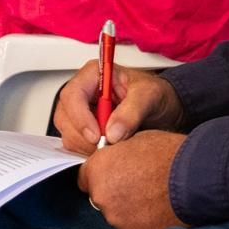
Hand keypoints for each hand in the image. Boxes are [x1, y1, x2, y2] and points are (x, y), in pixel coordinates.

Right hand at [55, 63, 182, 155]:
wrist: (164, 111)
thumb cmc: (157, 95)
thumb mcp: (150, 96)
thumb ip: (132, 112)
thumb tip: (112, 133)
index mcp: (94, 75)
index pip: (73, 95)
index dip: (80, 118)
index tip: (96, 136)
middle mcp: (84, 93)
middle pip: (65, 116)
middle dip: (83, 136)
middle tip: (106, 147)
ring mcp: (81, 113)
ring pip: (68, 133)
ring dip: (86, 146)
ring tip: (112, 148)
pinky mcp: (83, 131)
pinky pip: (76, 145)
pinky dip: (88, 152)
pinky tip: (107, 151)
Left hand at [77, 130, 187, 228]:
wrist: (196, 176)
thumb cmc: (169, 154)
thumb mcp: (136, 141)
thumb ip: (116, 155)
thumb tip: (114, 160)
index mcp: (98, 169)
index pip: (85, 178)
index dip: (100, 176)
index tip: (112, 176)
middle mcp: (101, 196)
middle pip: (100, 197)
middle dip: (114, 193)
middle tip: (138, 186)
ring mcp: (117, 217)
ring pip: (116, 214)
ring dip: (128, 208)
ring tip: (152, 198)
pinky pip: (132, 227)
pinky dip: (142, 221)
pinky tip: (157, 210)